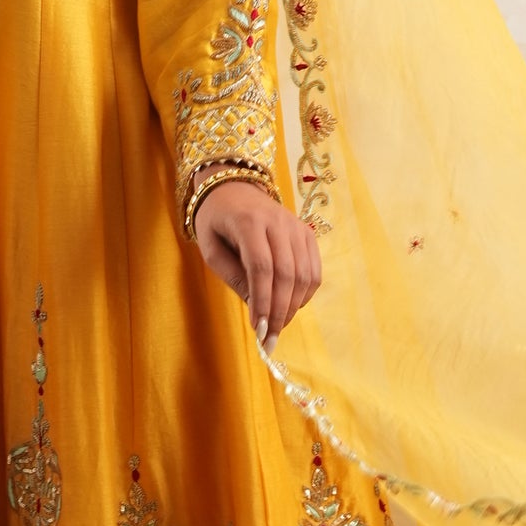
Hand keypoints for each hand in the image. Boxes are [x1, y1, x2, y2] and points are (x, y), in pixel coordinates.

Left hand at [192, 180, 321, 350]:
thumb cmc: (216, 221)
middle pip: (287, 273)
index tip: (258, 330)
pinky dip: (306, 293)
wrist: (234, 188)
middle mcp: (277, 221)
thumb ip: (232, 276)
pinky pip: (314, 269)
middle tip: (270, 338)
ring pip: (305, 274)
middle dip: (279, 311)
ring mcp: (296, 226)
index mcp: (248, 222)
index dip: (262, 301)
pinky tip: (291, 306)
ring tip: (278, 326)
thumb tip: (256, 308)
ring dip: (293, 306)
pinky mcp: (306, 233)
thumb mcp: (210, 248)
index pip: (261, 267)